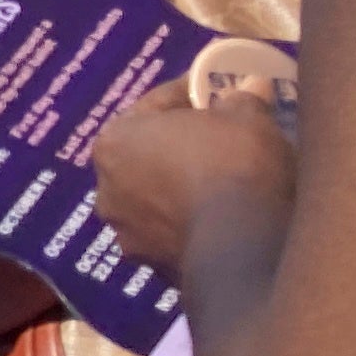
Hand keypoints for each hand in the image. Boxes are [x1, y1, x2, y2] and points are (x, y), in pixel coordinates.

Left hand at [94, 76, 295, 274]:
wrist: (243, 248)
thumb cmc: (234, 164)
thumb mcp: (246, 115)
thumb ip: (242, 98)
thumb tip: (249, 87)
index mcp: (114, 142)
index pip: (156, 105)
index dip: (192, 94)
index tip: (220, 92)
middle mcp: (106, 190)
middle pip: (151, 156)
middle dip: (185, 145)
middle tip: (225, 138)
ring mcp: (126, 235)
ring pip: (160, 199)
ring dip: (186, 188)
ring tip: (229, 182)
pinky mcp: (153, 268)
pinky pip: (177, 233)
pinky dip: (196, 222)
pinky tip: (228, 217)